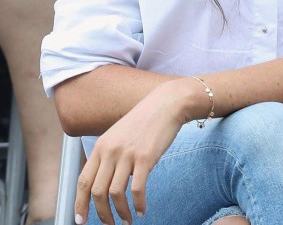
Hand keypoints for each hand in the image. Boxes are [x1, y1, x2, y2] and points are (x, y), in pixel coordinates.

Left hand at [75, 80, 193, 224]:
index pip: (83, 181)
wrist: (168, 103)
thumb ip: (110, 155)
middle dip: (101, 214)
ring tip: (127, 221)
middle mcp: (110, 151)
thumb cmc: (146, 120)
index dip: (79, 204)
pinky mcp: (146, 158)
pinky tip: (142, 210)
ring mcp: (127, 154)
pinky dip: (138, 204)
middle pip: (97, 192)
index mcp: (101, 146)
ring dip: (120, 213)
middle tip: (108, 224)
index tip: (81, 220)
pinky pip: (137, 189)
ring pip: (115, 194)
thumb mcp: (119, 134)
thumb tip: (106, 181)